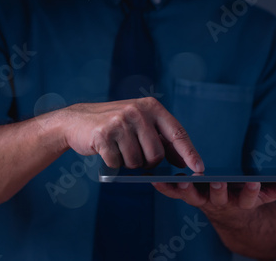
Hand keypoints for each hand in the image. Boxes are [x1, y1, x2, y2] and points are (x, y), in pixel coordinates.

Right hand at [61, 97, 203, 171]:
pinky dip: (112, 163)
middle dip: (148, 163)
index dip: (189, 153)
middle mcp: (137, 111)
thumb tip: (182, 160)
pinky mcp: (104, 134)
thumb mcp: (139, 124)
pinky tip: (105, 150)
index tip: (199, 169)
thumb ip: (160, 138)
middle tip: (135, 156)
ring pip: (137, 161)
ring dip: (128, 164)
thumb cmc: (113, 126)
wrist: (76, 121)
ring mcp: (120, 122)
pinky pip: (117, 163)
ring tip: (118, 150)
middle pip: (156, 154)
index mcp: (151, 106)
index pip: (177, 133)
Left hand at [152, 181, 275, 218]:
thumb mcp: (265, 197)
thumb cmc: (245, 199)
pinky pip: (174, 194)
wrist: (229, 216)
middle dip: (218, 190)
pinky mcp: (189, 196)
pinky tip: (154, 180)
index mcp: (240, 202)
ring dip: (187, 190)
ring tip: (180, 179)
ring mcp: (203, 201)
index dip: (253, 192)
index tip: (255, 183)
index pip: (249, 198)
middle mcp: (220, 203)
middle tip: (217, 182)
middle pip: (219, 198)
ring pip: (194, 197)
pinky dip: (164, 189)